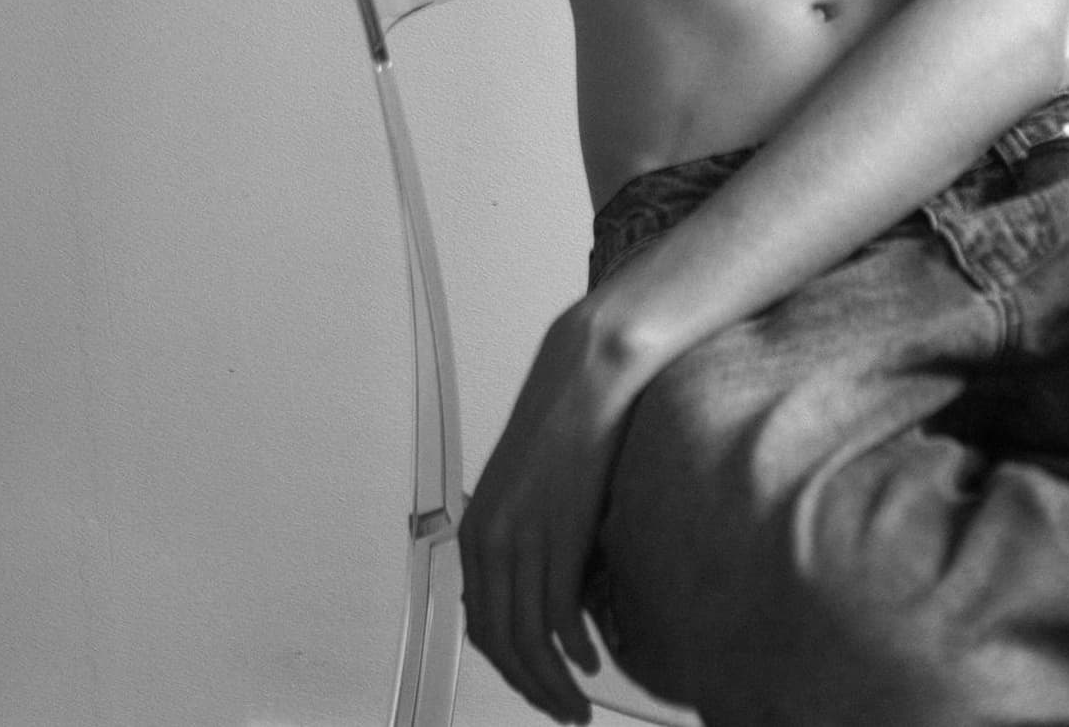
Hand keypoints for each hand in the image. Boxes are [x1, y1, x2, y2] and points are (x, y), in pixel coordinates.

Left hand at [459, 301, 646, 722]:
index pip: (483, 625)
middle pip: (501, 643)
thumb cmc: (564, 423)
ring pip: (529, 639)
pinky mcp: (560, 532)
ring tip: (577, 703)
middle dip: (532, 688)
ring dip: (554, 683)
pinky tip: (590, 660)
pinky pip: (559, 615)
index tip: (536, 686)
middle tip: (561, 711)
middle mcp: (491, 540)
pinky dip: (574, 650)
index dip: (510, 668)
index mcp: (477, 532)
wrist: (586, 375)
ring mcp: (524, 538)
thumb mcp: (527, 492)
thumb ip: (527, 543)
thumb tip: (546, 600)